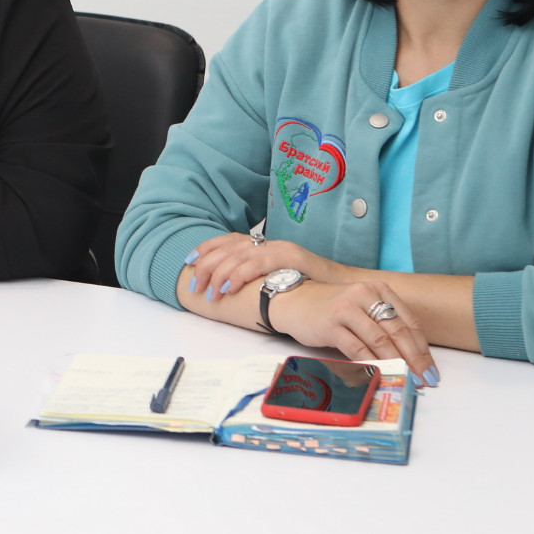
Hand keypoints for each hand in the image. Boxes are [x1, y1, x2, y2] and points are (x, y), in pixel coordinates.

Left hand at [185, 232, 345, 301]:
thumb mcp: (278, 280)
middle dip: (206, 265)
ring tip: (210, 292)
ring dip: (220, 273)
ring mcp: (280, 248)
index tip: (188, 263)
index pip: (228, 240)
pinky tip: (229, 287)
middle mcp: (270, 242)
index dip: (205, 250)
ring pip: (239, 254)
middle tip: (195, 285)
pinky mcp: (291, 258)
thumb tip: (228, 289)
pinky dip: (240, 274)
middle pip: (228, 247)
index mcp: (264, 245)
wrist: (345, 286)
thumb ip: (257, 279)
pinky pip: (259, 262)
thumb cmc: (311, 287)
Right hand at [269, 278, 439, 385]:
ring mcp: (347, 309)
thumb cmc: (333, 308)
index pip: (408, 321)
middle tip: (425, 379)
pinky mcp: (330, 324)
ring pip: (379, 341)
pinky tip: (379, 375)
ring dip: (396, 364)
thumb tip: (411, 357)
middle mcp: (364, 295)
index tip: (431, 368)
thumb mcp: (362, 306)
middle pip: (398, 331)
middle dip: (415, 359)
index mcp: (378, 290)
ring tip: (407, 380)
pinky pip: (356, 348)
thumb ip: (384, 324)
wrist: (294, 301)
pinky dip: (370, 364)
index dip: (422, 348)